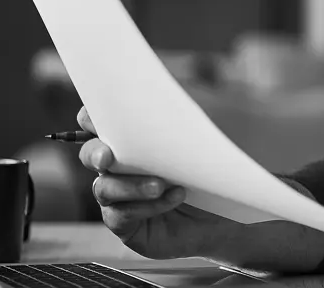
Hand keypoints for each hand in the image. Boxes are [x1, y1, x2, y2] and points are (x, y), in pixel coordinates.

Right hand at [76, 106, 236, 258]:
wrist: (233, 210)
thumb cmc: (217, 167)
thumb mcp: (207, 134)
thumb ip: (182, 116)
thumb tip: (164, 96)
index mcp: (133, 139)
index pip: (99, 122)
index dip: (91, 116)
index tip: (94, 116)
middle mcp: (120, 167)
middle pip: (90, 154)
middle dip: (95, 152)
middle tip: (107, 156)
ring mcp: (121, 198)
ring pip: (104, 188)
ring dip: (128, 185)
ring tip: (159, 185)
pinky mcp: (128, 226)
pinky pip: (122, 215)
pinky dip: (147, 206)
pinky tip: (175, 197)